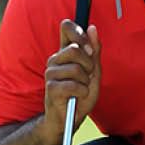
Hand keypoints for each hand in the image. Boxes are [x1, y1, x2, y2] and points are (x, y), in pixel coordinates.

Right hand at [42, 19, 99, 137]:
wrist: (70, 117)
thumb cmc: (81, 94)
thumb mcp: (94, 71)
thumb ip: (94, 51)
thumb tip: (93, 28)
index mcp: (65, 53)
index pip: (66, 27)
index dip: (79, 32)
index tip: (89, 48)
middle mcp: (55, 59)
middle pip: (75, 49)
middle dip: (88, 65)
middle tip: (88, 77)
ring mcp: (51, 73)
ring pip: (76, 68)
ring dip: (86, 82)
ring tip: (82, 89)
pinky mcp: (50, 87)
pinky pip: (74, 85)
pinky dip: (82, 92)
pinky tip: (78, 96)